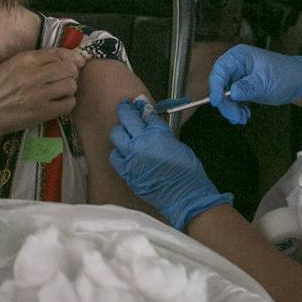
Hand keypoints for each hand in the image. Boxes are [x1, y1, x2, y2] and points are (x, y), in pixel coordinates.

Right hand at [0, 48, 85, 136]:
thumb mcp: (10, 65)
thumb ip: (33, 60)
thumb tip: (61, 58)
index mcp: (24, 60)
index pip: (58, 53)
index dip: (71, 57)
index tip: (77, 61)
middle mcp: (33, 75)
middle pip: (68, 69)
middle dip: (71, 73)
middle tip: (66, 78)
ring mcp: (38, 94)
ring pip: (71, 85)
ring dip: (70, 88)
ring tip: (61, 91)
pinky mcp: (41, 112)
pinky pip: (68, 104)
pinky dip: (67, 102)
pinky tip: (59, 102)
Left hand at [109, 100, 230, 230]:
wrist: (185, 196)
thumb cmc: (187, 172)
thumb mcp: (177, 144)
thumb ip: (161, 132)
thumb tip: (151, 122)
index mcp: (156, 134)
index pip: (144, 113)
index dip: (141, 107)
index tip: (139, 105)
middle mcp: (140, 143)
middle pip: (125, 119)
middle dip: (126, 112)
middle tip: (127, 109)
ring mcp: (131, 158)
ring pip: (116, 135)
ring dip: (121, 130)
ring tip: (126, 131)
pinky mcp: (126, 172)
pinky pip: (115, 155)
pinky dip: (118, 150)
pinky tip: (124, 151)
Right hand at [208, 45, 301, 124]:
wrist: (299, 82)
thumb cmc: (286, 74)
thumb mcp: (267, 81)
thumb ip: (249, 86)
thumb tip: (233, 93)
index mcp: (239, 57)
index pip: (220, 70)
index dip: (216, 87)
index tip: (217, 102)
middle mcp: (236, 66)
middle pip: (220, 86)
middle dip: (226, 103)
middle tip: (234, 116)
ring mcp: (238, 78)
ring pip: (225, 96)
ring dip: (231, 109)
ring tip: (241, 118)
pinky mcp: (242, 89)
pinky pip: (233, 102)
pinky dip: (237, 110)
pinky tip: (245, 115)